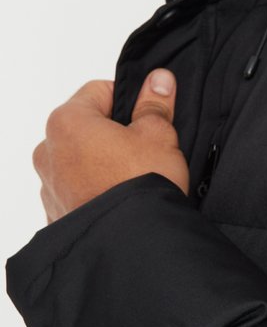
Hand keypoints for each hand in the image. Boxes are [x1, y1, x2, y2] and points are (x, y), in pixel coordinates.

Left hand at [33, 70, 189, 223]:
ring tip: (134, 178)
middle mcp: (48, 151)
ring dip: (103, 162)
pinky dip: (96, 189)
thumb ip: (154, 104)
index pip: (99, 91)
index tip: (147, 117)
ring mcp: (49, 186)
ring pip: (81, 160)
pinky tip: (121, 198)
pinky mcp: (57, 214)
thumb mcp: (158, 134)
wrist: (132, 245)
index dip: (129, 101)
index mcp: (67, 122)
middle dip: (114, 134)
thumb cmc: (141, 185)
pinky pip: (78, 189)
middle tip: (145, 150)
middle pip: (87, 126)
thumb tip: (158, 80)